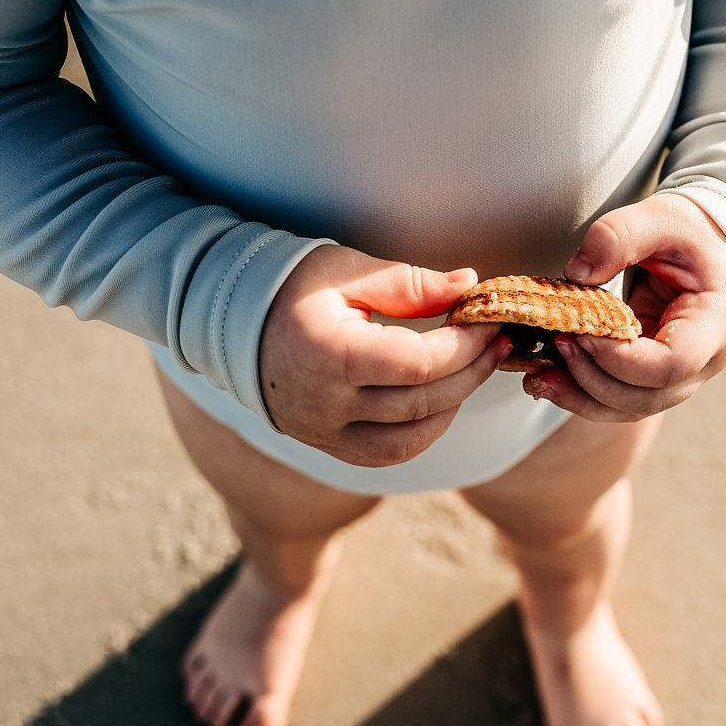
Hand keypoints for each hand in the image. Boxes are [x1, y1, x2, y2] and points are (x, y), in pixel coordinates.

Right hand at [258, 244, 510, 465]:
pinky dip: (422, 432)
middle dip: (472, 371)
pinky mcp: (325, 444)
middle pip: (422, 403)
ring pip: (409, 440)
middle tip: (497, 342)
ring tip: (473, 369)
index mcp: (330, 354)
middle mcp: (325, 404)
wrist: (228, 321)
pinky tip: (441, 400)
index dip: (466, 345)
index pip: (420, 364)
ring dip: (453, 406)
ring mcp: (322, 432)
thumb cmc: (290, 286)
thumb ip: (410, 283)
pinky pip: (386, 454)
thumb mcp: (347, 271)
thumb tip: (469, 285)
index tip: (489, 321)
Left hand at [524, 192, 725, 420]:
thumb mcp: (663, 216)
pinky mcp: (656, 376)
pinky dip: (584, 395)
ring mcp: (682, 376)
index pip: (671, 364)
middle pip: (647, 397)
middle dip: (592, 380)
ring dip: (582, 398)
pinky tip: (550, 380)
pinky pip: (621, 399)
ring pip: (631, 408)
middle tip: (556, 344)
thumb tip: (575, 273)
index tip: (581, 333)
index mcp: (715, 323)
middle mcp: (705, 361)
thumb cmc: (695, 233)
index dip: (620, 359)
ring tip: (539, 377)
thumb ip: (619, 236)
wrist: (717, 249)